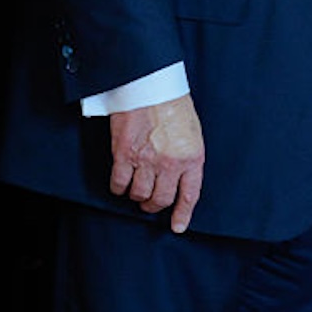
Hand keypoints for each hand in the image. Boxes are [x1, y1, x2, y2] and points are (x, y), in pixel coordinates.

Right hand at [108, 94, 204, 233]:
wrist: (150, 85)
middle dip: (154, 205)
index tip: (177, 226)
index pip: (190, 195)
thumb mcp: (192, 133)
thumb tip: (180, 179)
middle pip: (161, 199)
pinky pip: (119, 184)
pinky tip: (121, 183)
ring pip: (139, 194)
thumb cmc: (173, 105)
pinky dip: (119, 188)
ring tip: (137, 190)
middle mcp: (170, 163)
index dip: (182, 214)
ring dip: (137, 196)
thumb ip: (188, 157)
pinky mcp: (124, 155)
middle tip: (150, 203)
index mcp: (192, 157)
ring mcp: (146, 161)